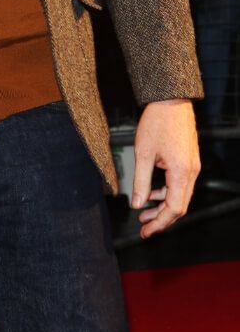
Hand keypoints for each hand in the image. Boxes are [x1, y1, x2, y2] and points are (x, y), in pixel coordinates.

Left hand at [131, 99, 199, 238]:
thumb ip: (141, 181)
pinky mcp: (189, 159)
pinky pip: (180, 183)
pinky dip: (167, 192)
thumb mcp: (143, 153)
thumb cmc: (157, 122)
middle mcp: (191, 172)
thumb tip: (138, 204)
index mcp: (182, 172)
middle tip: (144, 228)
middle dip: (161, 219)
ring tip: (144, 212)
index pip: (174, 209)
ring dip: (162, 205)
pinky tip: (152, 192)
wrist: (170, 99)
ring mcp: (192, 165)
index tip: (145, 232)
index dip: (159, 223)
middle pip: (179, 206)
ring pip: (180, 195)